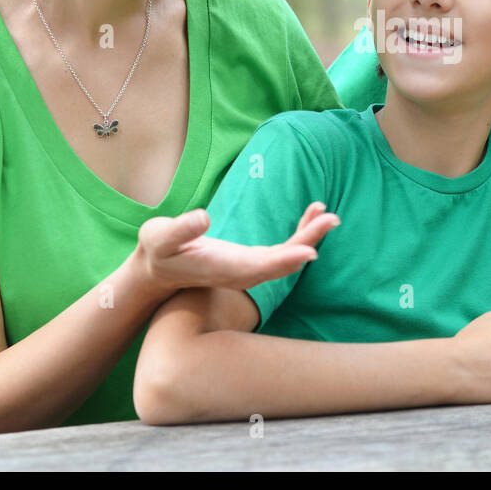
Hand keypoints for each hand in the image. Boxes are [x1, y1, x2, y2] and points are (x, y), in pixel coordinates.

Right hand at [136, 201, 338, 293]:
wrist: (157, 269)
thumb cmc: (158, 252)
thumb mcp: (159, 238)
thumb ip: (180, 230)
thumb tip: (203, 218)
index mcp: (222, 269)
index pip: (259, 268)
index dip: (285, 260)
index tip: (310, 251)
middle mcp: (241, 273)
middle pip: (281, 262)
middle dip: (307, 241)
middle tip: (332, 220)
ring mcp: (249, 269)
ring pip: (286, 256)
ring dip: (309, 236)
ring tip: (329, 216)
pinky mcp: (252, 260)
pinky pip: (282, 249)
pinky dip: (299, 233)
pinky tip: (313, 216)